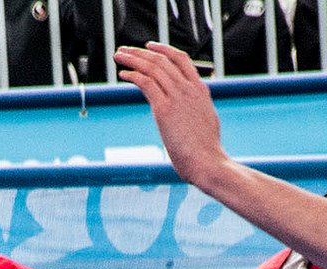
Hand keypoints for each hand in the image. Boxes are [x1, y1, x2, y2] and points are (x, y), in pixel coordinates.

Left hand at [115, 43, 231, 187]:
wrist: (208, 163)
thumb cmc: (206, 152)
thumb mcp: (205, 122)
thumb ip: (196, 111)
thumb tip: (189, 115)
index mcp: (200, 90)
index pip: (181, 59)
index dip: (163, 49)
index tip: (149, 47)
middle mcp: (189, 89)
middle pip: (162, 60)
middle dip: (141, 52)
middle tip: (126, 50)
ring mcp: (177, 97)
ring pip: (152, 67)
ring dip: (132, 59)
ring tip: (119, 56)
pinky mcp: (164, 109)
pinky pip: (146, 83)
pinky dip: (132, 75)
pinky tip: (123, 75)